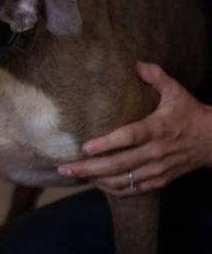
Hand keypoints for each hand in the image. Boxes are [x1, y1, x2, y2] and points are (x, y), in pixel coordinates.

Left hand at [58, 62, 211, 195]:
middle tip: (63, 167)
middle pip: (119, 164)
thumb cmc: (190, 113)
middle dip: (88, 168)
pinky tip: (95, 183)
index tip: (84, 147)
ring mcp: (158, 170)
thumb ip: (155, 76)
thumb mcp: (176, 91)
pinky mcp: (160, 181)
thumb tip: (135, 62)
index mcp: (157, 129)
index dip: (106, 144)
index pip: (129, 138)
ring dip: (95, 180)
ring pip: (123, 181)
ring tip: (71, 174)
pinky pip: (133, 190)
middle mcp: (156, 152)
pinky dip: (112, 189)